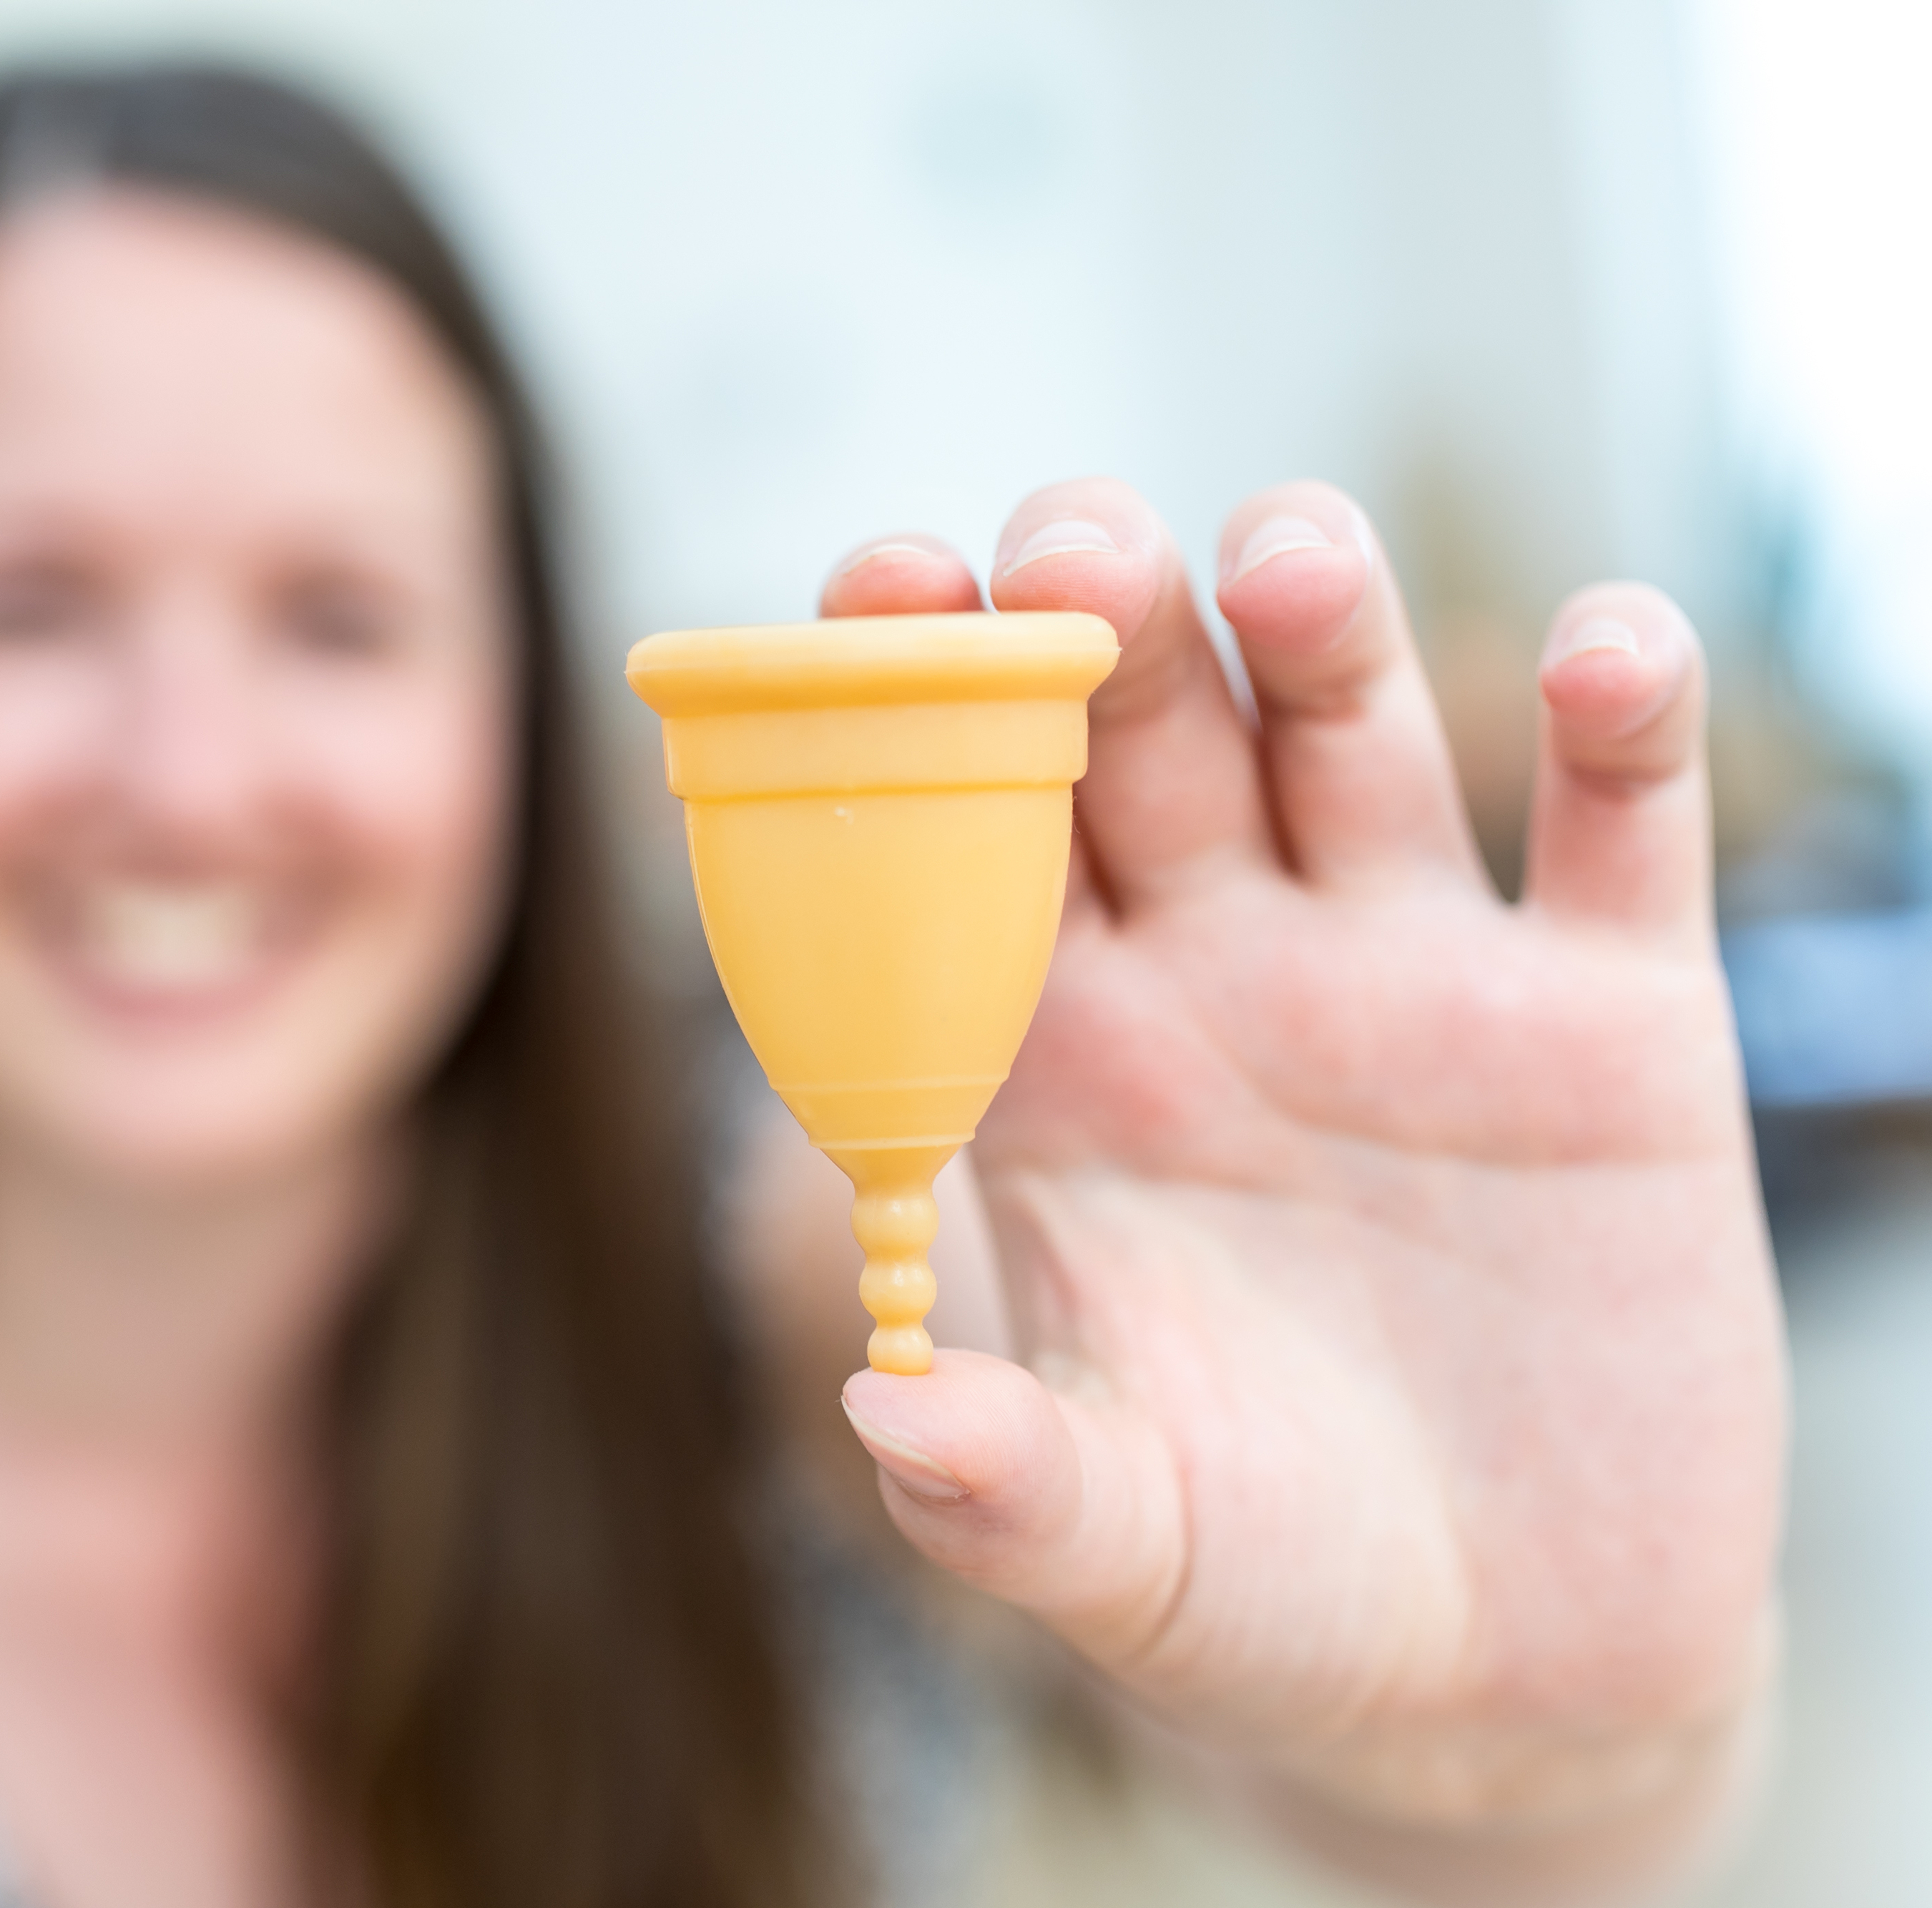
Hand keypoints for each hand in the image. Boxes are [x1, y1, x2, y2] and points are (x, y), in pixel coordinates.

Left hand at [823, 481, 1783, 1884]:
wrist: (1509, 1671)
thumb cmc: (1264, 1586)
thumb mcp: (1124, 1552)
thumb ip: (1009, 1482)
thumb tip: (883, 1420)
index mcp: (1052, 1068)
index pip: (949, 849)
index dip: (902, 712)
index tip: (872, 590)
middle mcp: (1212, 980)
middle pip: (1135, 737)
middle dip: (1100, 625)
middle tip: (1071, 551)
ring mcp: (1408, 980)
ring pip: (1347, 732)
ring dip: (1318, 622)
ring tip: (1283, 565)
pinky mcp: (1615, 1024)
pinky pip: (1613, 829)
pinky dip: (1620, 718)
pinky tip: (1598, 656)